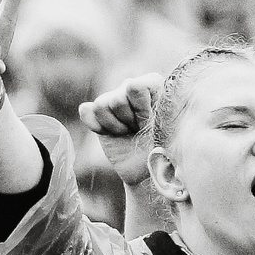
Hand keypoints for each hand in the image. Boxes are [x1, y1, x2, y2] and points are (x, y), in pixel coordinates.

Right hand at [79, 74, 161, 188]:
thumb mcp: (168, 125)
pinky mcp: (99, 113)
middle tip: (140, 131)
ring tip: (129, 133)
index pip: (134, 88)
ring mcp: (114, 98)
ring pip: (101, 105)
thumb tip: (131, 86)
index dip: (141, 111)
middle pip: (117, 99)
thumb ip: (158, 100)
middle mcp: (132, 86)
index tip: (151, 125)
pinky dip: (97, 127)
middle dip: (128, 121)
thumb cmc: (163, 147)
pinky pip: (87, 111)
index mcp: (153, 83)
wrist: (147, 170)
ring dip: (115, 127)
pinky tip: (112, 134)